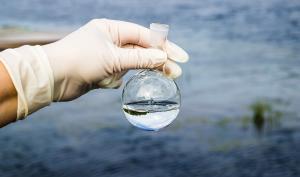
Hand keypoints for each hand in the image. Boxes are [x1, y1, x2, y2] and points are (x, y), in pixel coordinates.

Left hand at [43, 19, 188, 100]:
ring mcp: (107, 56)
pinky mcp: (102, 70)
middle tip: (177, 72)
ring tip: (155, 80)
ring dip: (139, 71)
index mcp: (112, 29)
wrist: (52, 78)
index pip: (145, 36)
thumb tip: (164, 58)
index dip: (164, 47)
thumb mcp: (114, 58)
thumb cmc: (80, 60)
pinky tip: (104, 82)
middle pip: (142, 50)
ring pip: (132, 64)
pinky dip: (115, 80)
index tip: (181, 57)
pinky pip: (119, 75)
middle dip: (159, 61)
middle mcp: (111, 40)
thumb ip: (140, 59)